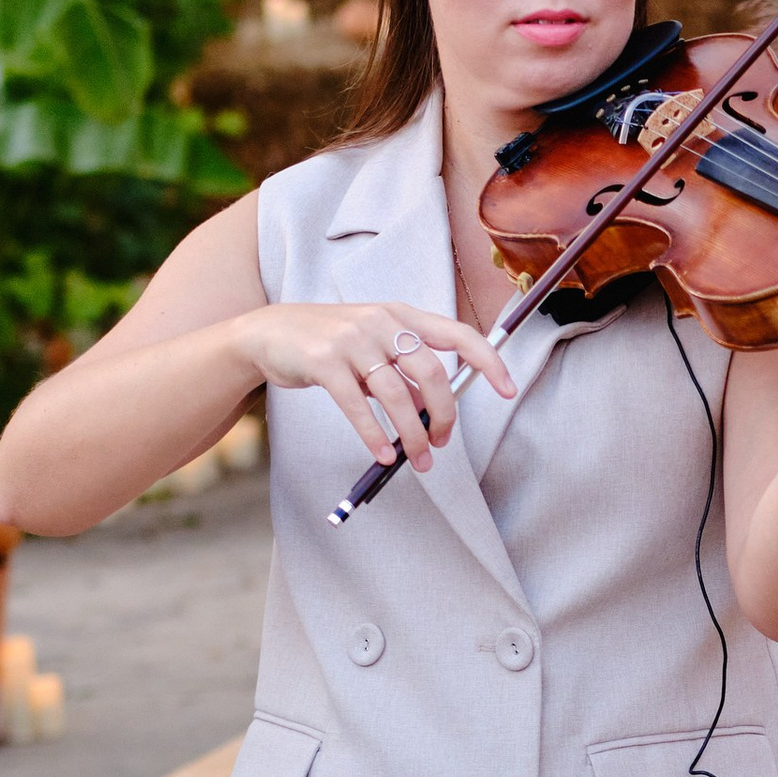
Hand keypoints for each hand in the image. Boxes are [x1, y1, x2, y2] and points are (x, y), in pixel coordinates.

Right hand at [236, 299, 512, 472]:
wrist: (269, 332)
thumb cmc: (329, 343)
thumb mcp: (373, 348)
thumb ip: (404, 373)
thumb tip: (436, 412)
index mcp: (400, 316)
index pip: (458, 334)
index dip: (487, 361)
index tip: (508, 389)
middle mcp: (381, 322)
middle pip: (431, 372)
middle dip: (444, 415)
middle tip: (441, 444)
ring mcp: (351, 340)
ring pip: (397, 395)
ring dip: (412, 436)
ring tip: (417, 460)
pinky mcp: (324, 362)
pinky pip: (357, 405)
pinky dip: (374, 435)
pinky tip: (383, 455)